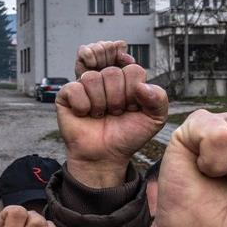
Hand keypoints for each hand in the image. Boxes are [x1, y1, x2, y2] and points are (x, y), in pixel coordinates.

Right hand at [56, 65, 167, 187]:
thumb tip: (141, 85)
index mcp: (127, 80)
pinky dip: (82, 106)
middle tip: (114, 113)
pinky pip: (74, 88)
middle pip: (112, 72)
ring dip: (99, 103)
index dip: (133, 93)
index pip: (133, 70)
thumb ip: (159, 98)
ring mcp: (85, 84)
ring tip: (100, 114)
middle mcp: (106, 79)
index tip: (132, 108)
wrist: (105, 155)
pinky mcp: (67, 94)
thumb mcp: (154, 119)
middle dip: (116, 100)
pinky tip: (84, 114)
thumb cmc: (127, 136)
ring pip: (92, 78)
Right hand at [73, 41, 135, 78]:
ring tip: (98, 70)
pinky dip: (90, 60)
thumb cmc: (107, 83)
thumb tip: (130, 60)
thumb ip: (127, 65)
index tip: (116, 66)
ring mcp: (93, 47)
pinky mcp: (82, 51)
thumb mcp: (122, 75)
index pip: (120, 45)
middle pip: (109, 46)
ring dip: (100, 62)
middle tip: (105, 70)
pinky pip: (88, 52)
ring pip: (99, 49)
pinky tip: (91, 66)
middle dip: (109, 60)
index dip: (119, 56)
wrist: (93, 92)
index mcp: (115, 50)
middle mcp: (104, 46)